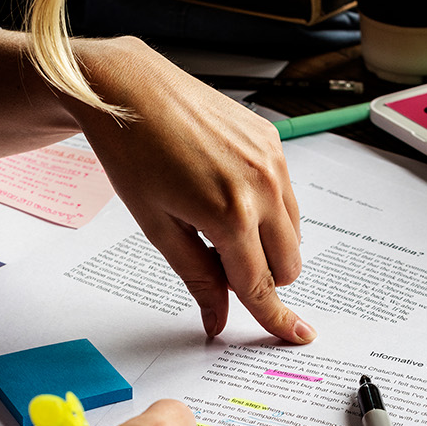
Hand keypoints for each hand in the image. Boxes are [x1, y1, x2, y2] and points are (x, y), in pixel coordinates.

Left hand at [68, 38, 315, 343]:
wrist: (132, 89)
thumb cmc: (133, 153)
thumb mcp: (158, 227)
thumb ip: (197, 277)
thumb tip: (217, 319)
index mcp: (230, 214)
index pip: (260, 284)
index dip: (274, 317)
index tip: (295, 335)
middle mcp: (262, 187)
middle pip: (287, 265)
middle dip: (259, 275)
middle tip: (216, 258)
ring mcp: (272, 161)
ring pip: (292, 232)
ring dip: (265, 243)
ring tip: (215, 219)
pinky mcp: (273, 142)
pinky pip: (286, 196)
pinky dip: (265, 208)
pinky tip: (224, 189)